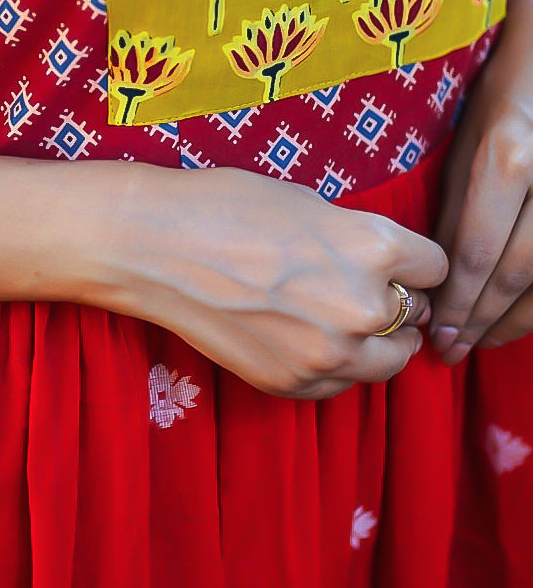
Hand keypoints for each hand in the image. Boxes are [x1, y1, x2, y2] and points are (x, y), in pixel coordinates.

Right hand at [88, 163, 445, 398]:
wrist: (153, 247)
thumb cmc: (225, 207)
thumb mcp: (311, 204)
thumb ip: (359, 239)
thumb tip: (384, 269)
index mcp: (374, 248)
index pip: (435, 268)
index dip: (412, 261)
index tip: (395, 261)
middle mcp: (362, 307)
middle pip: (414, 316)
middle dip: (392, 300)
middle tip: (353, 286)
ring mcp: (329, 354)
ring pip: (387, 360)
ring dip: (372, 340)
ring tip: (332, 317)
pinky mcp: (294, 383)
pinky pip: (340, 384)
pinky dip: (331, 365)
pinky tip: (299, 336)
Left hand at [428, 0, 532, 364]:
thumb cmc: (504, 97)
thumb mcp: (466, 143)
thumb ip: (456, 206)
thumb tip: (438, 274)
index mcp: (506, 157)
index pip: (475, 251)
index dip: (457, 303)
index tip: (439, 334)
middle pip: (518, 274)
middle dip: (483, 320)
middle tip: (454, 352)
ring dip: (517, 321)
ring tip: (483, 342)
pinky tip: (520, 317)